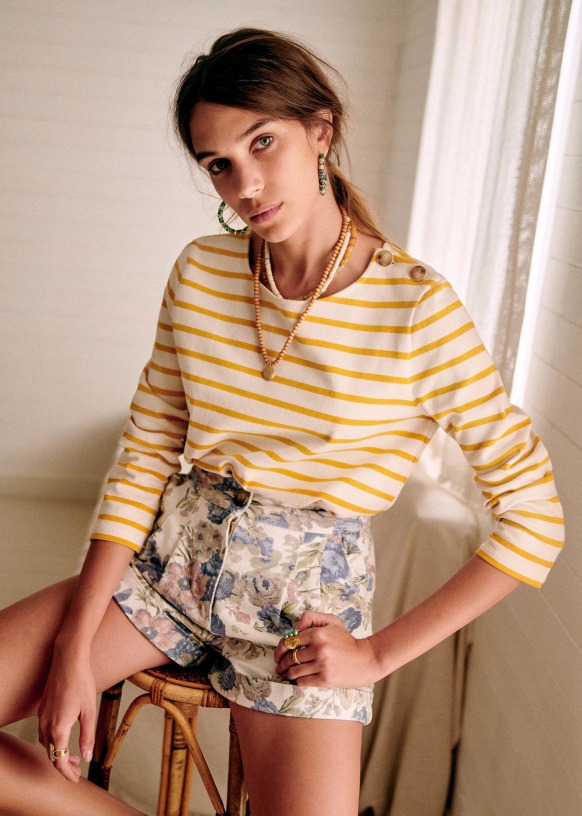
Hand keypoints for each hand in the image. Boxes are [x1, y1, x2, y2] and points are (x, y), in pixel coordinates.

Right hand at [37, 649, 96, 781]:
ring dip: (58, 752)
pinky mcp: (43, 709)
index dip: (67, 773)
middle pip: (51, 754)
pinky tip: (66, 735)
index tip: (76, 779)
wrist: (68, 661)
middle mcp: (46, 724)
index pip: (59, 761)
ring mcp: (42, 716)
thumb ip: (87, 736)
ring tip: (74, 754)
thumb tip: (86, 757)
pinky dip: (54, 740)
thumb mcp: (89, 712)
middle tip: (78, 769)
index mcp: (58, 728)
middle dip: (64, 764)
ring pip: (46, 743)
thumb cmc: (82, 683)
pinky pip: (44, 731)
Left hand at [274, 610, 380, 687]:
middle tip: (279, 666)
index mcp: (318, 633)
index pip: (290, 641)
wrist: (366, 659)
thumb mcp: (332, 621)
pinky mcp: (325, 679)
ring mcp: (322, 665)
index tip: (278, 654)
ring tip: (285, 674)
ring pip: (294, 671)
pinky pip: (302, 681)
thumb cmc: (346, 641)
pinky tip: (297, 679)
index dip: (280, 649)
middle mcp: (318, 649)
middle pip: (290, 658)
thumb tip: (295, 628)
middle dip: (281, 663)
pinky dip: (297, 681)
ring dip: (286, 673)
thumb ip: (311, 617)